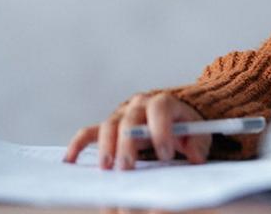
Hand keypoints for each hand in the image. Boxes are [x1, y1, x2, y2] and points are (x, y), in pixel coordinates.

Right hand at [63, 93, 210, 168]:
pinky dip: (78, 145)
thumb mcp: (200, 133)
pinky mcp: (108, 128)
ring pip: (109, 126)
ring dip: (106, 147)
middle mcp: (140, 104)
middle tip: (128, 167)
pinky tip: (71, 160)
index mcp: (164, 102)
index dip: (161, 130)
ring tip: (108, 168)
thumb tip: (196, 157)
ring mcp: (121, 115)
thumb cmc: (186, 127)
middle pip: (130, 120)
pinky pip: (89, 133)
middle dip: (128, 144)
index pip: (160, 109)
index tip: (165, 154)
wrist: (175, 118)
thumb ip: (199, 143)